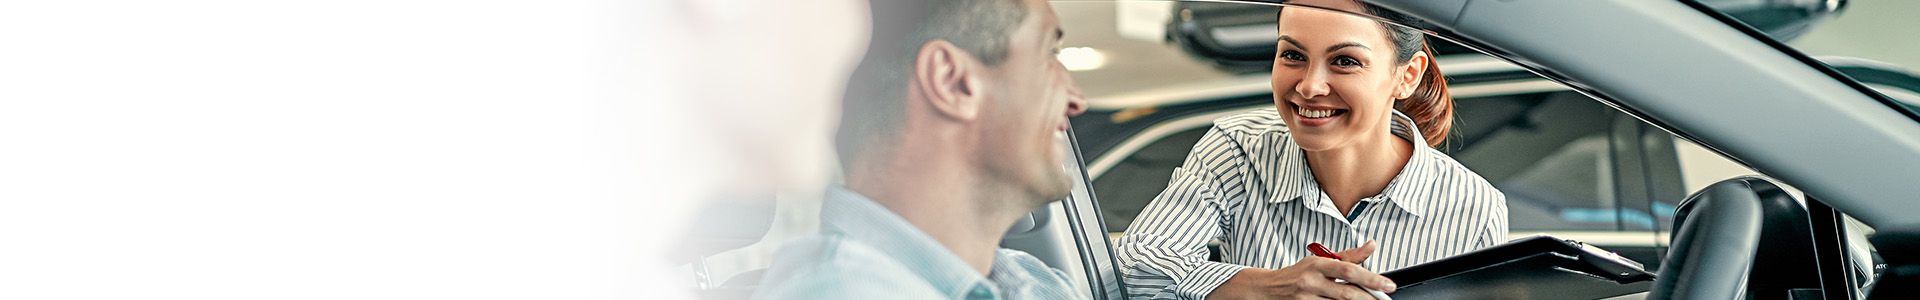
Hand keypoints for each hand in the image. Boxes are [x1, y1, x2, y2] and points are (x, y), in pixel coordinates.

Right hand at [1207, 241, 1394, 299]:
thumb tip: (1371, 245)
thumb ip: (1347, 256)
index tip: (1388, 285)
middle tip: (1385, 299)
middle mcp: (1311, 281)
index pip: (1348, 270)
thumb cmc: (1297, 274)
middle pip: (1346, 292)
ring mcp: (1306, 299)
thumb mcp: (1320, 261)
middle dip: (1369, 297)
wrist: (1267, 289)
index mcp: (1317, 265)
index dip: (1371, 278)